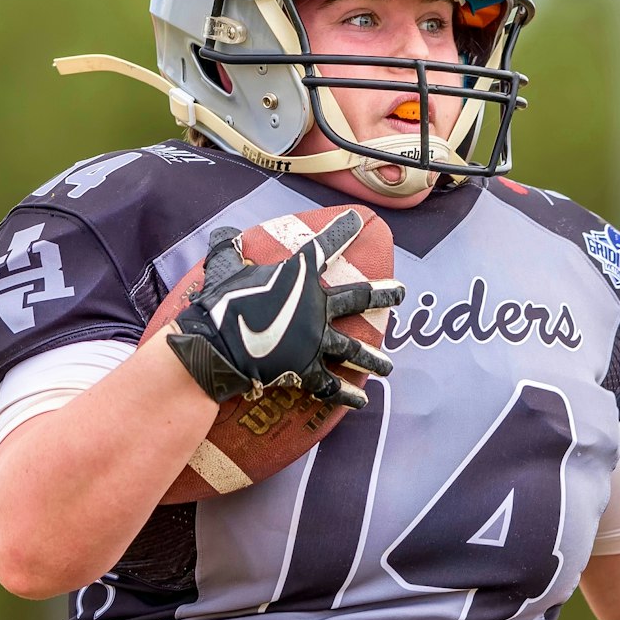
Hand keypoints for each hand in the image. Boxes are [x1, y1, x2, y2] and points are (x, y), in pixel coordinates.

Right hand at [167, 209, 403, 407]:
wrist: (217, 347)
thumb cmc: (219, 305)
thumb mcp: (222, 269)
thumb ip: (227, 250)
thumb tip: (222, 233)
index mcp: (297, 277)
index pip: (323, 247)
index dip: (340, 231)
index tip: (357, 218)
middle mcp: (316, 308)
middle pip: (358, 297)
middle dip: (382, 294)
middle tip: (401, 292)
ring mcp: (316, 341)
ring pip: (354, 350)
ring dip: (374, 359)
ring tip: (389, 367)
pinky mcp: (308, 370)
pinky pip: (332, 386)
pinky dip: (347, 396)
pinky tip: (363, 402)